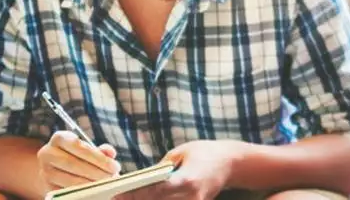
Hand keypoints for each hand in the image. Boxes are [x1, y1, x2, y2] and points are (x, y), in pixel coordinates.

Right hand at [37, 130, 122, 190]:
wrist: (59, 172)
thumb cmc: (79, 158)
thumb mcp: (90, 151)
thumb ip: (101, 151)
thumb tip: (110, 152)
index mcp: (59, 138)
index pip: (77, 145)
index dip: (97, 157)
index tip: (115, 166)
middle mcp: (47, 153)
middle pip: (73, 163)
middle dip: (97, 172)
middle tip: (113, 178)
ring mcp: (45, 172)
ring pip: (70, 180)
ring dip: (91, 184)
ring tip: (106, 186)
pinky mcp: (46, 188)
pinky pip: (66, 192)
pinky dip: (82, 193)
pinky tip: (94, 192)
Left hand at [117, 140, 245, 199]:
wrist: (232, 164)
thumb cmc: (205, 153)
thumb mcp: (180, 153)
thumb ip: (161, 168)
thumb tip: (142, 179)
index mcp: (187, 180)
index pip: (156, 191)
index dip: (135, 194)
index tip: (118, 194)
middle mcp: (191, 197)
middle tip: (117, 198)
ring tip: (130, 198)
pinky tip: (147, 198)